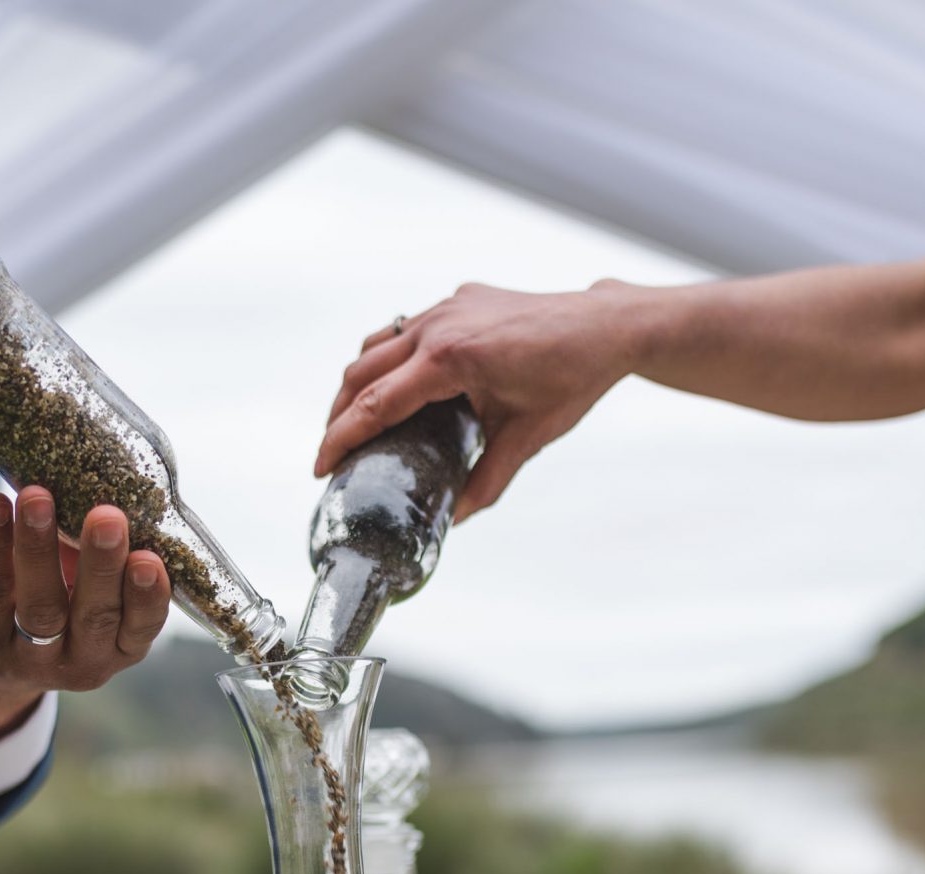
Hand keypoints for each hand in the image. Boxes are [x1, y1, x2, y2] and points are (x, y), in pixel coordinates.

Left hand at [0, 487, 170, 762]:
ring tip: (37, 497)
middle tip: (107, 516)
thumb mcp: (91, 596)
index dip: (149, 597)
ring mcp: (29, 659)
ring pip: (40, 606)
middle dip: (101, 565)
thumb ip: (107, 555)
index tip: (150, 558)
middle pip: (94, 616)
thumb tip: (113, 481)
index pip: (142, 627)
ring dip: (39, 548)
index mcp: (120, 647)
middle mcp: (82, 661)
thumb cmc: (59, 611)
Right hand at [317, 281, 646, 521]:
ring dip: (357, 384)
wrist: (604, 327)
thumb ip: (487, 481)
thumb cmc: (571, 379)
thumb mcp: (527, 438)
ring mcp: (445, 307)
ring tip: (353, 422)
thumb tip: (455, 521)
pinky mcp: (457, 301)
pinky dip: (386, 360)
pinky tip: (395, 387)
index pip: (376, 403)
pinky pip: (404, 331)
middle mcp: (438, 326)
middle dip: (338, 414)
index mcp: (450, 359)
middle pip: (361, 372)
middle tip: (331, 454)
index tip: (320, 466)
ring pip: (376, 345)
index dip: (341, 438)